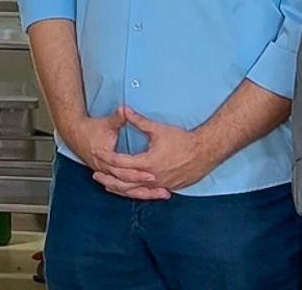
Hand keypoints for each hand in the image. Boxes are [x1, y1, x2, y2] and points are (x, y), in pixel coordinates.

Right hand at [61, 111, 169, 200]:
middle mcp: (103, 168)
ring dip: (144, 194)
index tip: (152, 174)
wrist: (74, 133)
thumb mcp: (107, 124)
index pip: (122, 170)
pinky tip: (149, 194)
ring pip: (125, 190)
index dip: (138, 173)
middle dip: (145, 187)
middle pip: (126, 184)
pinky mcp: (107, 175)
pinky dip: (135, 193)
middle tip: (163, 189)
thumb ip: (119, 119)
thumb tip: (125, 109)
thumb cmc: (90, 129)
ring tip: (162, 194)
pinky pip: (122, 190)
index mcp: (104, 157)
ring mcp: (105, 173)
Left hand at [90, 107, 213, 195]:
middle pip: (124, 181)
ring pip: (135, 190)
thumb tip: (123, 108)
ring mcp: (161, 184)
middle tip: (95, 174)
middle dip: (108, 177)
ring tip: (107, 185)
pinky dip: (135, 191)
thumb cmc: (183, 140)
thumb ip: (138, 121)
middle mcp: (152, 177)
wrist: (206, 152)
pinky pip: (147, 192)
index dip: (106, 157)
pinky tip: (129, 190)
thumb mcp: (158, 129)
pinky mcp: (168, 187)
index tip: (96, 152)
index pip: (120, 162)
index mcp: (147, 163)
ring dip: (119, 188)